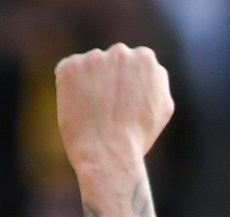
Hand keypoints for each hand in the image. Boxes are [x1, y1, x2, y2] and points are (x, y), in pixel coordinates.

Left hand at [55, 45, 175, 175]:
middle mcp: (121, 52)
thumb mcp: (162, 107)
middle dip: (107, 81)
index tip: (122, 106)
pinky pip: (67, 73)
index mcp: (146, 58)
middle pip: (110, 63)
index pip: (132, 65)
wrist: (109, 152)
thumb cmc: (137, 137)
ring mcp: (94, 57)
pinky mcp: (70, 66)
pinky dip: (68, 89)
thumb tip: (151, 73)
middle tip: (106, 111)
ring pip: (88, 68)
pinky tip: (77, 109)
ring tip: (92, 113)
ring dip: (87, 84)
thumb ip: (156, 83)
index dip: (125, 87)